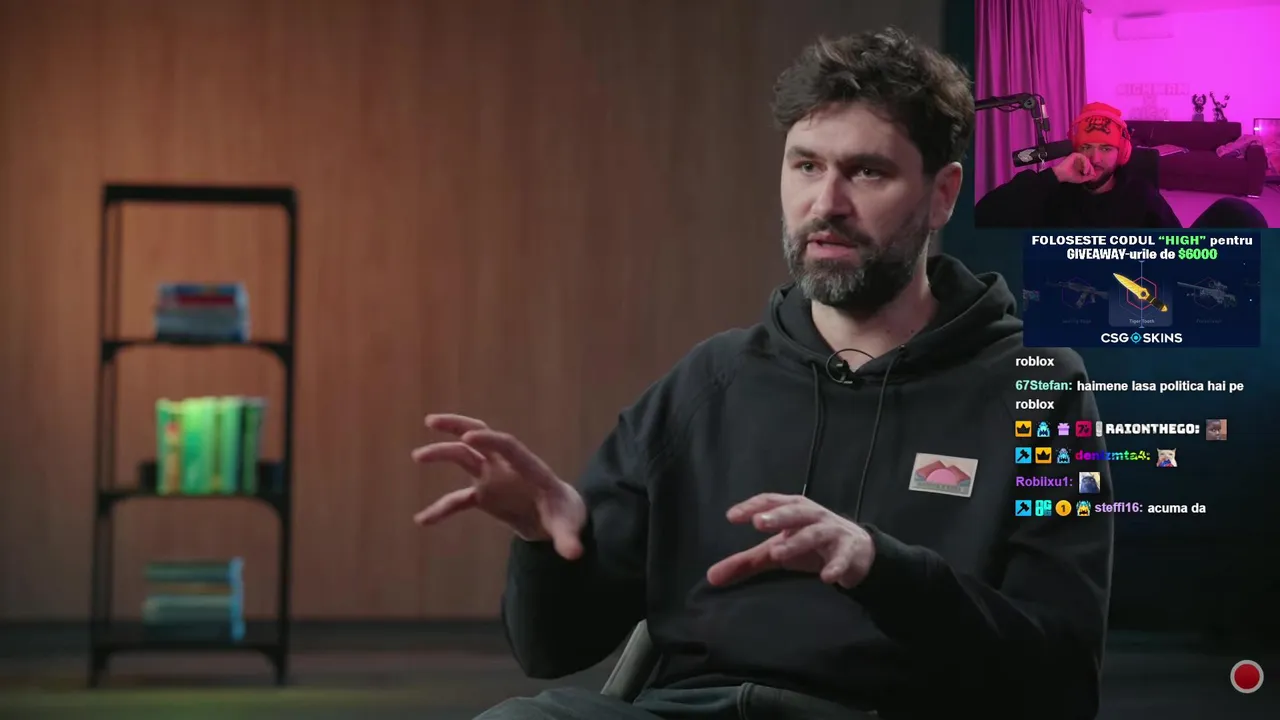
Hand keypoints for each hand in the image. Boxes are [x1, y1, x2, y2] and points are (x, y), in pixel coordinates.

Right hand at [411, 414, 586, 559]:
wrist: (558, 518)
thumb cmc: (567, 515)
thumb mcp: (569, 527)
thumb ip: (568, 539)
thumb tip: (574, 554)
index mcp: (529, 469)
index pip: (508, 446)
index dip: (489, 439)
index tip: (468, 436)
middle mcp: (507, 468)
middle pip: (480, 438)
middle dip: (458, 426)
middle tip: (431, 422)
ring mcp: (493, 479)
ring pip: (464, 456)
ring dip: (442, 453)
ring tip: (417, 456)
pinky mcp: (485, 495)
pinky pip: (458, 500)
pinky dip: (441, 508)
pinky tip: (422, 520)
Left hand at [706, 494, 875, 588]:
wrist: (855, 551)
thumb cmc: (808, 545)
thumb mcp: (776, 550)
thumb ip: (746, 562)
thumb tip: (711, 578)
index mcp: (792, 509)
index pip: (770, 502)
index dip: (752, 507)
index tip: (732, 516)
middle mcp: (812, 515)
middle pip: (794, 511)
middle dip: (777, 516)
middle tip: (758, 524)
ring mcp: (832, 531)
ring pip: (814, 533)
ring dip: (797, 542)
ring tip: (778, 554)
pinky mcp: (849, 550)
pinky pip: (842, 558)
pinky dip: (835, 567)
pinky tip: (827, 578)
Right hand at [1053, 153, 1095, 183]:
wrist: (1061, 175)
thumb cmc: (1069, 177)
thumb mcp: (1081, 179)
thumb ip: (1087, 177)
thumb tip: (1094, 175)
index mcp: (1080, 166)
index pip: (1088, 166)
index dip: (1091, 170)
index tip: (1093, 175)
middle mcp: (1079, 161)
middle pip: (1088, 162)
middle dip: (1091, 168)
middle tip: (1091, 173)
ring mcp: (1077, 158)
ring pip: (1087, 160)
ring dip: (1088, 166)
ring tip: (1086, 172)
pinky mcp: (1075, 155)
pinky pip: (1083, 157)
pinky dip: (1085, 163)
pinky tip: (1084, 168)